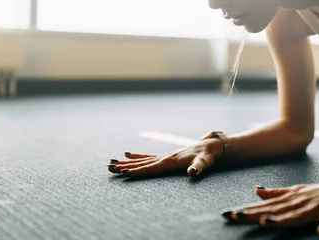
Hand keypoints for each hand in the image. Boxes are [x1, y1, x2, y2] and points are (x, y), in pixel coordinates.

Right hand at [107, 139, 222, 177]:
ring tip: (112, 162)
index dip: (137, 170)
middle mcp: (164, 157)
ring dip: (127, 162)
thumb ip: (198, 168)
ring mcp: (165, 156)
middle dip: (125, 166)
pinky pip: (148, 157)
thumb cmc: (206, 157)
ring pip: (142, 160)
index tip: (123, 171)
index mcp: (170, 161)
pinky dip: (137, 157)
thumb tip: (193, 172)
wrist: (210, 146)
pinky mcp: (166, 156)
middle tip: (109, 168)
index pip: (150, 167)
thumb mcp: (204, 163)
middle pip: (141, 163)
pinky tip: (127, 155)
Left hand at [221, 172, 318, 235]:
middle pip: (275, 209)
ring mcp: (318, 205)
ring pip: (298, 214)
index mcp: (292, 197)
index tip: (227, 214)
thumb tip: (256, 189)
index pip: (265, 205)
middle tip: (235, 216)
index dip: (246, 209)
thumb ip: (277, 192)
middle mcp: (301, 200)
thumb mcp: (298, 190)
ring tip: (267, 222)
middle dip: (255, 213)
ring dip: (283, 218)